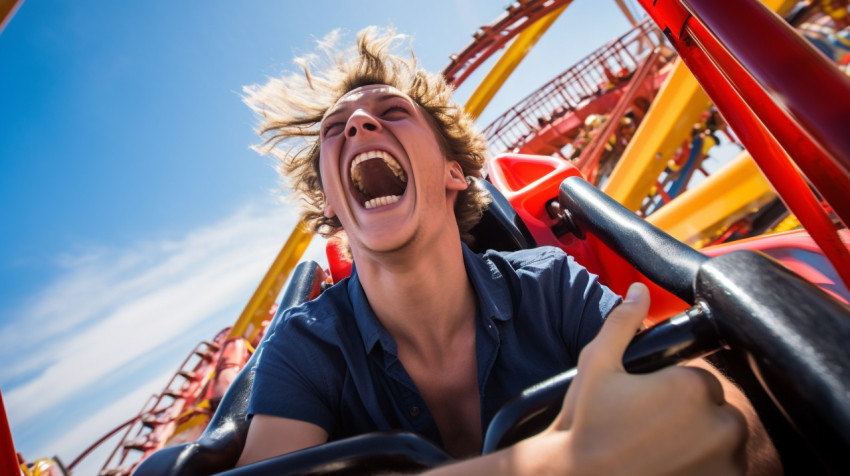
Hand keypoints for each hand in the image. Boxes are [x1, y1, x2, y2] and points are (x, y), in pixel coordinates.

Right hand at [543, 282, 747, 474]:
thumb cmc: (584, 424)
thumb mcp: (597, 365)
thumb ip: (623, 322)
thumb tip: (638, 290)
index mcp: (693, 387)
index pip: (701, 380)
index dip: (673, 391)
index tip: (647, 406)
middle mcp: (720, 425)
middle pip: (717, 411)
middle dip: (692, 417)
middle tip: (651, 430)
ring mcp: (726, 463)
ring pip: (725, 442)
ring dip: (703, 444)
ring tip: (660, 451)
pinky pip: (727, 470)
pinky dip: (705, 469)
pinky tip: (669, 467)